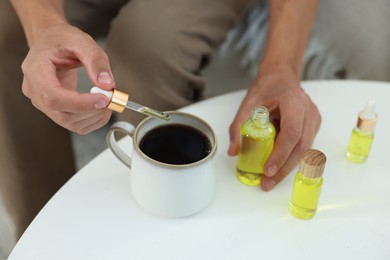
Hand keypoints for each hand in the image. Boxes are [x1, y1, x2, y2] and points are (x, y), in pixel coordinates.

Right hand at [21, 24, 113, 133]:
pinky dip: (92, 121)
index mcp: (35, 70)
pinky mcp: (53, 110)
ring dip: (94, 117)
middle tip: (112, 98)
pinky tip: (101, 109)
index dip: (81, 103)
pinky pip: (73, 124)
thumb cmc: (61, 40)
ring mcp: (42, 103)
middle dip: (92, 110)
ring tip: (108, 101)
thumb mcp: (81, 40)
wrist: (52, 42)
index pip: (54, 97)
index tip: (104, 98)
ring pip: (68, 122)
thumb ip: (96, 60)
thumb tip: (106, 84)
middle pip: (62, 114)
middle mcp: (34, 90)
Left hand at [228, 68, 320, 190]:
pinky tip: (279, 168)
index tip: (268, 169)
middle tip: (268, 182)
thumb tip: (233, 151)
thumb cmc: (267, 88)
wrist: (281, 78)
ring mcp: (313, 119)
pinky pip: (305, 147)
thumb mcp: (247, 104)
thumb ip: (238, 127)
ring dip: (289, 168)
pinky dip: (292, 160)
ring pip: (306, 150)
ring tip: (271, 180)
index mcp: (293, 102)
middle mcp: (308, 111)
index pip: (292, 132)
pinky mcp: (313, 126)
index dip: (281, 154)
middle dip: (284, 168)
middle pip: (301, 146)